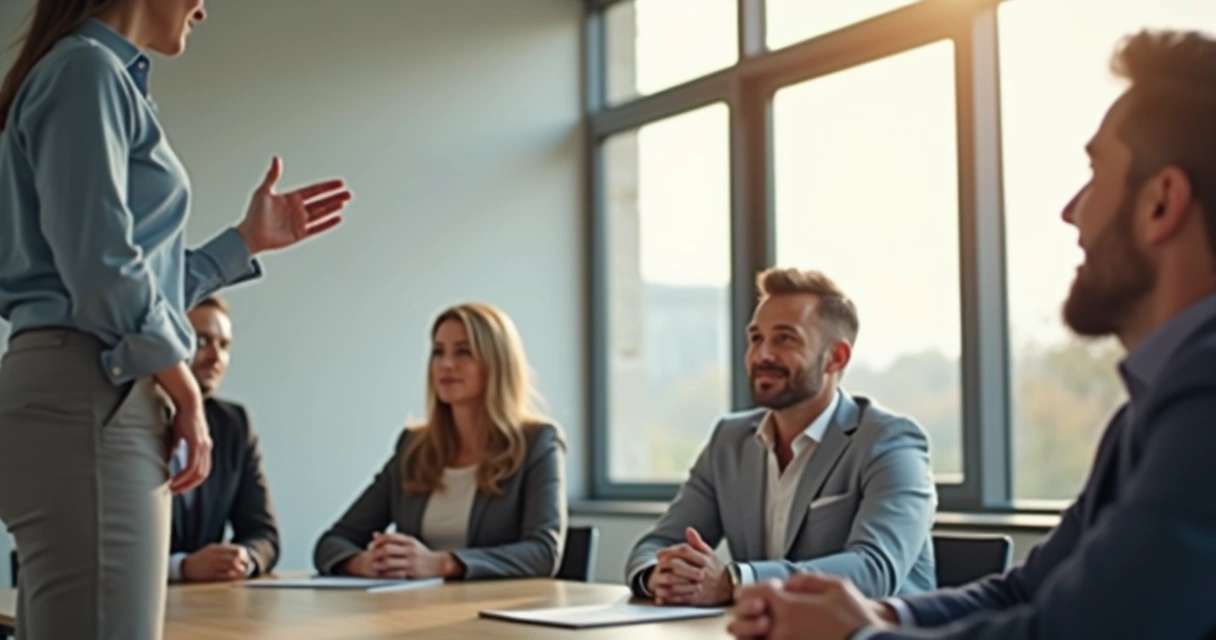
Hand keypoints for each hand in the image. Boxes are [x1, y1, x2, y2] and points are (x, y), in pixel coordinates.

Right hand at [155, 362, 210, 494]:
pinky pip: (192, 466)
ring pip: (198, 473)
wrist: (187, 402)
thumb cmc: (181, 417)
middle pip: (203, 475)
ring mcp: (204, 446)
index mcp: (205, 447)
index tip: (178, 486)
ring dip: (185, 484)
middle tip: (175, 492)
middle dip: (189, 486)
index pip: (203, 470)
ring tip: (172, 489)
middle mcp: (207, 448)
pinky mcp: (197, 444)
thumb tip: (169, 459)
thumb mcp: (178, 437)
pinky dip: (183, 476)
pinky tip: (173, 480)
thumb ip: (177, 448)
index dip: (192, 481)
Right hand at [182, 544, 250, 581]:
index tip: (246, 561)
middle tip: (246, 568)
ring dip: (240, 571)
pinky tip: (234, 578)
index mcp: (216, 548)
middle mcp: (215, 556)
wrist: (186, 566)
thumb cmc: (203, 558)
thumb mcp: (212, 549)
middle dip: (244, 564)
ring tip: (241, 574)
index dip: (245, 556)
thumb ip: (225, 550)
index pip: (237, 550)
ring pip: (232, 567)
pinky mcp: (210, 575)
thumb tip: (242, 555)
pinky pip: (225, 576)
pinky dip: (232, 577)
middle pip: (236, 559)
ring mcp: (212, 565)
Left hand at [235, 156, 350, 254]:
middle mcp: (297, 209)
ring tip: (344, 202)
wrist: (250, 236)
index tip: (339, 183)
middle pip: (321, 201)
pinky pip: (317, 228)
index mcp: (291, 198)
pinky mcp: (300, 233)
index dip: (326, 187)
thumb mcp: (263, 191)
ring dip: (333, 208)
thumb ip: (273, 175)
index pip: (314, 190)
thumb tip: (276, 159)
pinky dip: (328, 224)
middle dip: (335, 197)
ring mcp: (300, 221)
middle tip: (348, 193)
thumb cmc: (254, 214)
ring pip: (321, 213)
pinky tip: (337, 218)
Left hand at [346, 533, 461, 579]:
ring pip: (390, 562)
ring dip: (379, 564)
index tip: (371, 545)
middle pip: (388, 549)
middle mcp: (410, 549)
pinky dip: (386, 573)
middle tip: (370, 555)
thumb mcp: (409, 542)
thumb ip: (393, 538)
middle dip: (376, 552)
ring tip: (374, 565)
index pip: (390, 537)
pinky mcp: (411, 571)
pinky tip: (381, 573)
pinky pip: (395, 573)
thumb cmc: (420, 553)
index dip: (378, 540)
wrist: (437, 564)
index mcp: (409, 540)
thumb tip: (375, 534)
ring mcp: (410, 561)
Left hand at [648, 527, 731, 605]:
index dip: (670, 550)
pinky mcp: (697, 599)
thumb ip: (697, 542)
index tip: (659, 553)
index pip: (685, 551)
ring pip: (677, 582)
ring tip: (656, 578)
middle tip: (658, 565)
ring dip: (664, 580)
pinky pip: (680, 597)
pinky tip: (661, 594)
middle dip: (665, 564)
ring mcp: (699, 586)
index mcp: (704, 559)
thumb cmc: (714, 567)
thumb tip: (689, 530)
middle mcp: (702, 572)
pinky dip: (668, 597)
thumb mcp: (708, 553)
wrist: (726, 587)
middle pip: (679, 565)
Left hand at [728, 574, 888, 639]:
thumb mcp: (837, 587)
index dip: (750, 591)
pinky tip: (774, 637)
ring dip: (749, 634)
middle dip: (743, 615)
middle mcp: (782, 631)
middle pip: (742, 622)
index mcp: (790, 608)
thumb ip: (807, 580)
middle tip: (753, 612)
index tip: (754, 592)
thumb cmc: (857, 620)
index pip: (752, 595)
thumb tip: (788, 583)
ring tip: (761, 629)